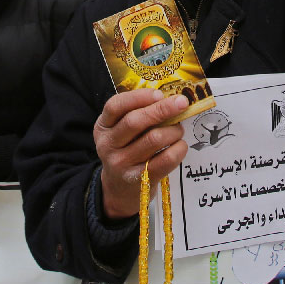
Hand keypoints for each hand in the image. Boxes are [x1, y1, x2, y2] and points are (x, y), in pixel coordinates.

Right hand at [95, 89, 188, 219]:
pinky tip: (180, 146)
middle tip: (182, 103)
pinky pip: (165, 160)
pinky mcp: (139, 180)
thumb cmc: (126, 151)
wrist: (119, 190)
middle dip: (162, 109)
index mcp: (103, 127)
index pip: (115, 106)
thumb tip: (169, 98)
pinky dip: (178, 149)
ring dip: (173, 130)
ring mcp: (121, 164)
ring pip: (153, 139)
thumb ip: (137, 114)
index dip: (139, 97)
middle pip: (135, 121)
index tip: (159, 93)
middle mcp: (108, 145)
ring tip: (178, 130)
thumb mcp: (121, 132)